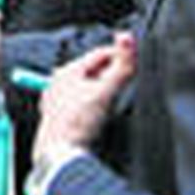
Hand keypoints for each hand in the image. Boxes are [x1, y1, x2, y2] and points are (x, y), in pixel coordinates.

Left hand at [32, 33, 136, 161]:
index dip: (122, 56)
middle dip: (113, 75)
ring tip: (111, 104)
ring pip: (90, 88)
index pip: (100, 54)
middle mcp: (58, 82)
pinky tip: (99, 116)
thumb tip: (128, 38)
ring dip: (105, 92)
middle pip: (95, 71)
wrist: (59, 156)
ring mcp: (57, 99)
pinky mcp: (60, 115)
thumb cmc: (76, 124)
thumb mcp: (105, 92)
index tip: (137, 63)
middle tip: (127, 85)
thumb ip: (121, 66)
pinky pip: (84, 103)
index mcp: (66, 71)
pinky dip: (95, 105)